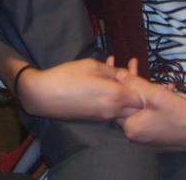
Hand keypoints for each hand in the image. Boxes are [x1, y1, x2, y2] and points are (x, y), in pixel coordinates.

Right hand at [17, 57, 143, 120]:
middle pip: (136, 108)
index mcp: (116, 95)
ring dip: (124, 98)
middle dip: (135, 94)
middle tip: (127, 77)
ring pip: (125, 112)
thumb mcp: (92, 65)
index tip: (133, 72)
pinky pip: (113, 112)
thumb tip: (126, 75)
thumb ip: (113, 71)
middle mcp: (113, 110)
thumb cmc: (68, 76)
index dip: (140, 85)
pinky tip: (103, 87)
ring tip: (114, 80)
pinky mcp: (95, 120)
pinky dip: (114, 103)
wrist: (44, 96)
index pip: (141, 96)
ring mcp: (104, 117)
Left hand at [116, 67, 185, 150]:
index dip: (114, 82)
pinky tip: (166, 90)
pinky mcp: (154, 134)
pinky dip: (153, 101)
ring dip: (146, 91)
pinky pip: (147, 113)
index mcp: (130, 128)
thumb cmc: (179, 114)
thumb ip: (134, 84)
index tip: (114, 64)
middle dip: (132, 83)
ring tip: (160, 80)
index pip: (115, 103)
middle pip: (126, 104)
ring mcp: (144, 136)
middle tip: (133, 64)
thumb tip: (117, 74)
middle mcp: (134, 134)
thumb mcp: (155, 95)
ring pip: (138, 107)